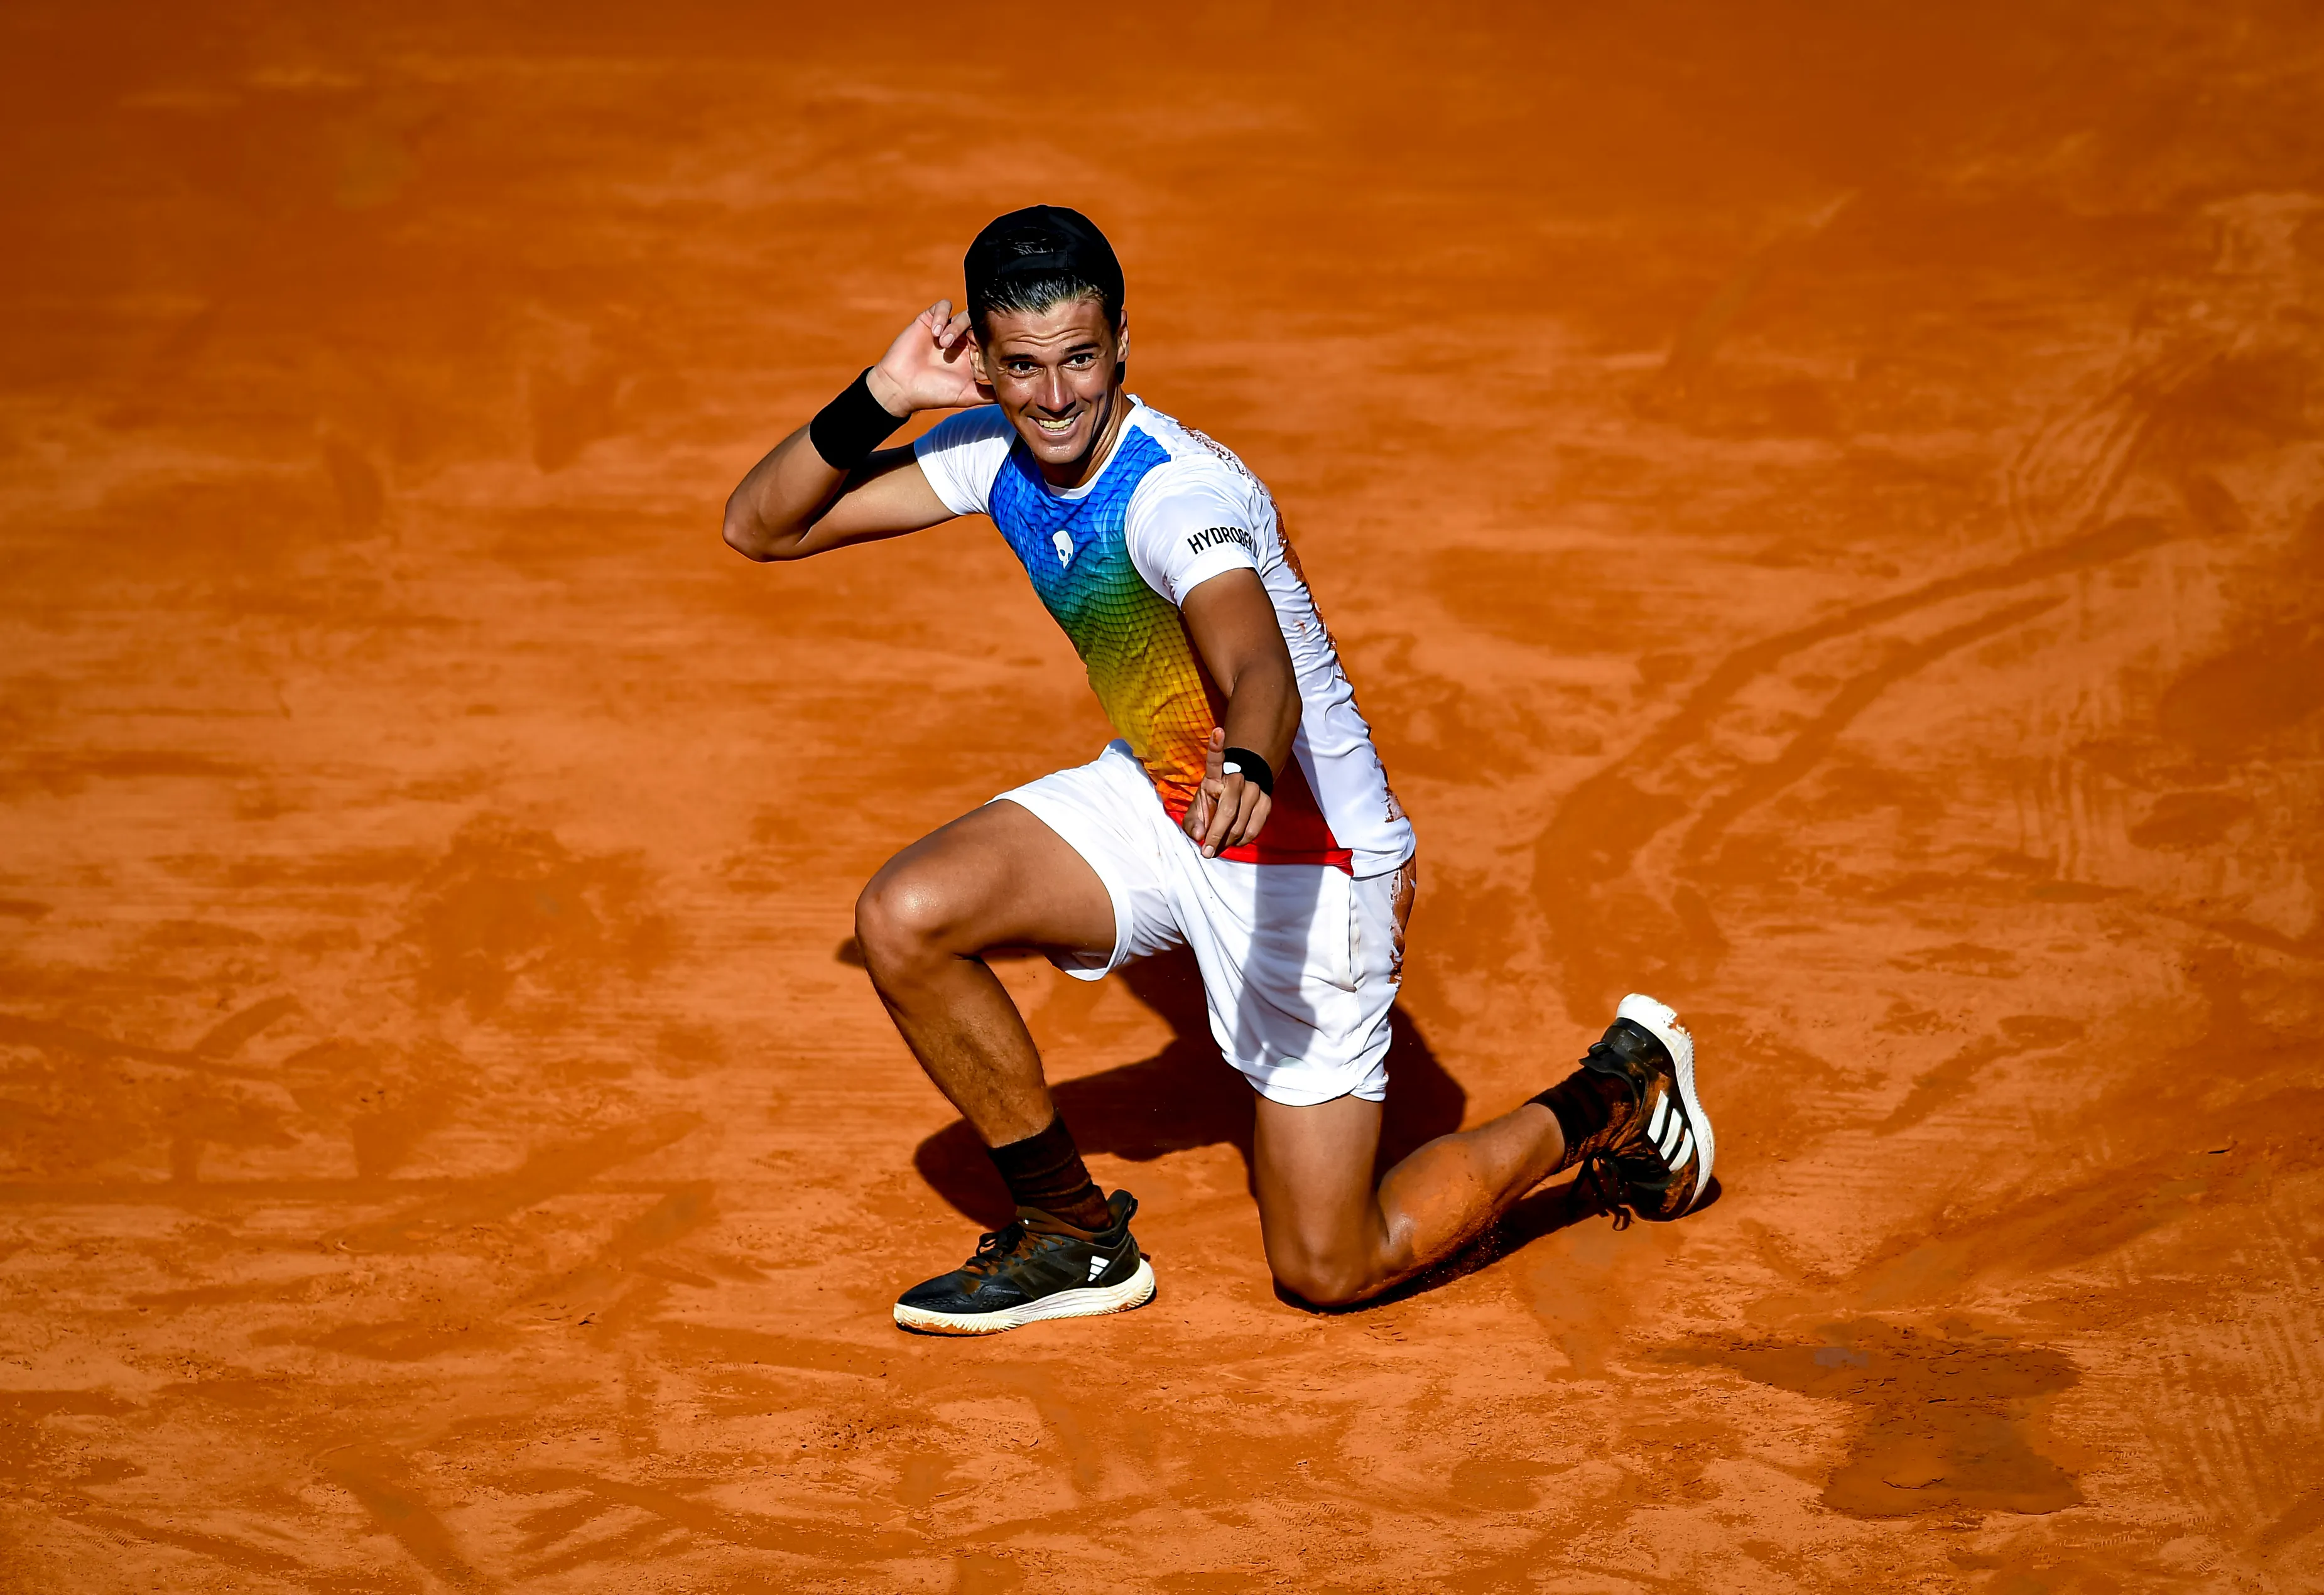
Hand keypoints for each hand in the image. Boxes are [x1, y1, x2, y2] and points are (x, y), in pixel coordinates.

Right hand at [865, 300, 985, 416]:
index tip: (985, 355)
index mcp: (973, 355)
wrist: (902, 388)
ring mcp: (947, 329)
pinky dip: (943, 315)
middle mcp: (962, 341)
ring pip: (964, 314)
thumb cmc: (934, 394)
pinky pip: (943, 306)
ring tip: (943, 344)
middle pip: (980, 325)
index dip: (992, 344)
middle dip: (976, 332)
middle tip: (968, 345)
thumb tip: (1015, 396)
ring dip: (956, 327)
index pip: (991, 341)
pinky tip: (936, 333)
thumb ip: (990, 394)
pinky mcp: (930, 319)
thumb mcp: (968, 396)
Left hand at [1183, 727, 1272, 857]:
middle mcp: (1237, 779)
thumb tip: (1199, 835)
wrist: (1239, 791)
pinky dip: (1243, 840)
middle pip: (1228, 809)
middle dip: (1216, 835)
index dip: (1216, 745)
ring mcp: (1254, 790)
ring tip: (1218, 848)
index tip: (1218, 731)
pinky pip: (1255, 828)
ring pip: (1242, 823)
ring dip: (1228, 842)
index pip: (1215, 758)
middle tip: (1207, 851)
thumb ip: (1192, 822)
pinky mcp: (1266, 802)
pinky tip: (1235, 843)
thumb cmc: (1213, 799)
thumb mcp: (1197, 806)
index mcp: (1215, 774)